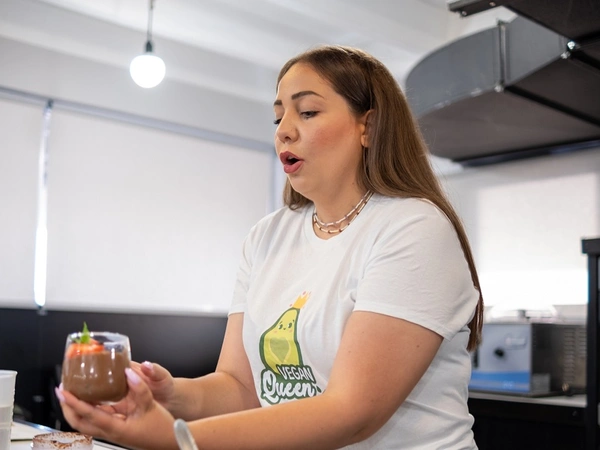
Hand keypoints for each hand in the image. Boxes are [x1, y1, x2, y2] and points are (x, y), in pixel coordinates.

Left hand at [56, 368, 177, 449]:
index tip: (63, 391)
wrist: (170, 442)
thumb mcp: (151, 405)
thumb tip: (128, 373)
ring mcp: (112, 432)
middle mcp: (110, 432)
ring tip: (72, 393)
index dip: (73, 402)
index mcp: (116, 428)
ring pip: (86, 422)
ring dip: (76, 409)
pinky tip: (93, 399)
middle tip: (63, 390)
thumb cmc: (161, 429)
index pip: (88, 415)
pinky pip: (97, 419)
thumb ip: (139, 388)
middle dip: (67, 407)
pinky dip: (89, 409)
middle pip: (79, 423)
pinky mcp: (117, 429)